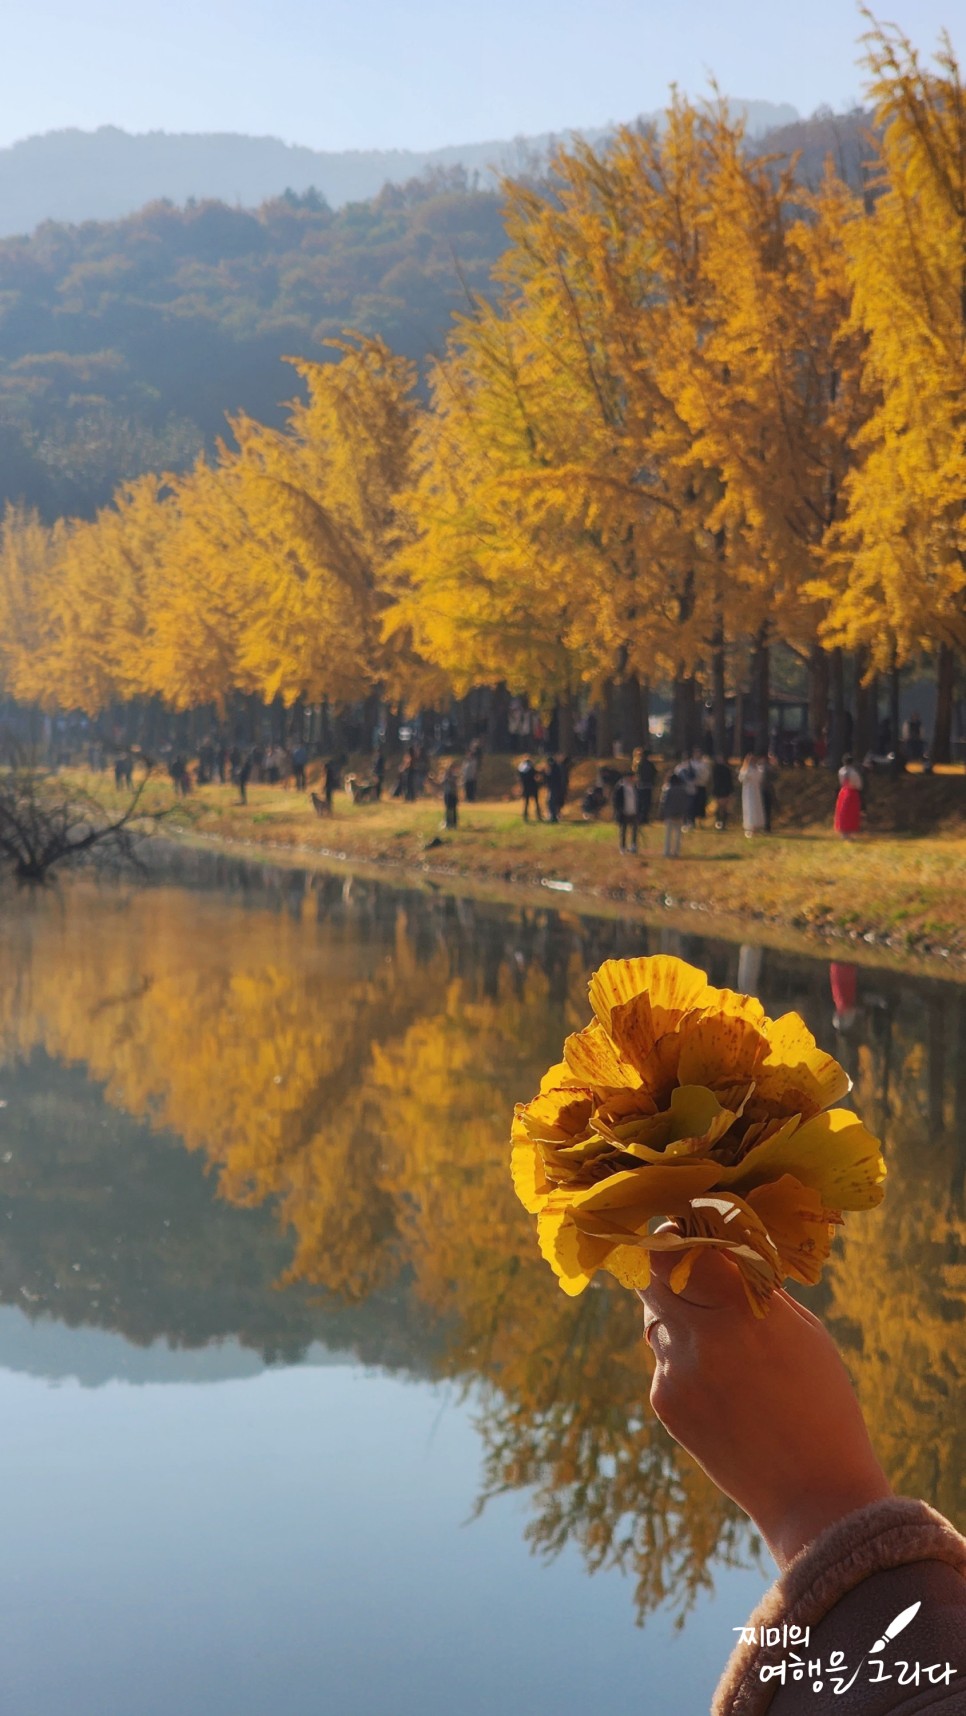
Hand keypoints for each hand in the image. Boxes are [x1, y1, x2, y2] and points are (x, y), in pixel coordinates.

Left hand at [638, 1250, 891, 1568]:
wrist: (814, 1495)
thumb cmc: (823, 1403)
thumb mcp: (804, 1332)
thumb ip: (754, 1288)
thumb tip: (722, 1249)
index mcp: (740, 1308)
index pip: (677, 1246)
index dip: (678, 1235)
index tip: (689, 1232)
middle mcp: (699, 1335)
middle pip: (650, 1274)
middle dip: (665, 1266)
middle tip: (686, 1268)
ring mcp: (675, 1371)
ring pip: (654, 1318)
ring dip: (675, 1314)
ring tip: (720, 1341)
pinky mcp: (664, 1403)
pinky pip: (663, 1361)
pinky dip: (683, 1359)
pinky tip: (722, 1385)